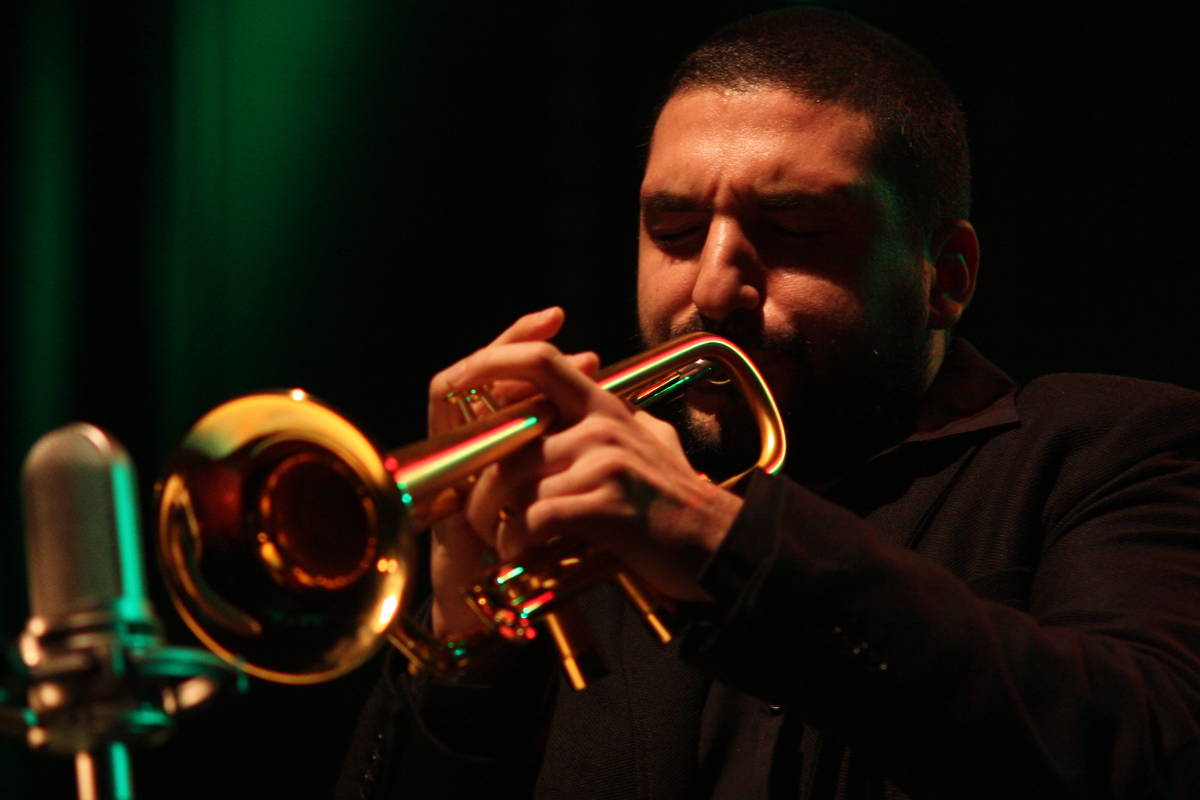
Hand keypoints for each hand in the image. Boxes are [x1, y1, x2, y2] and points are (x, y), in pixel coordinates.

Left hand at [438, 310, 742, 612]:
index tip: (459, 379)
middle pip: (509, 437)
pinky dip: (517, 542)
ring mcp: (604, 463)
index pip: (539, 360)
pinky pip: (534, 518)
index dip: (492, 361)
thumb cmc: (682, 504)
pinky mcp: (605, 505)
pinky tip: (522, 555)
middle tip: (473, 512)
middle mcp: (602, 425)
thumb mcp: (655, 441)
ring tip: (498, 542)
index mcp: (606, 406)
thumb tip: (598, 394)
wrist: (726, 547)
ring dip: (492, 519)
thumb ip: (620, 421)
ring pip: (511, 480)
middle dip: (477, 480)